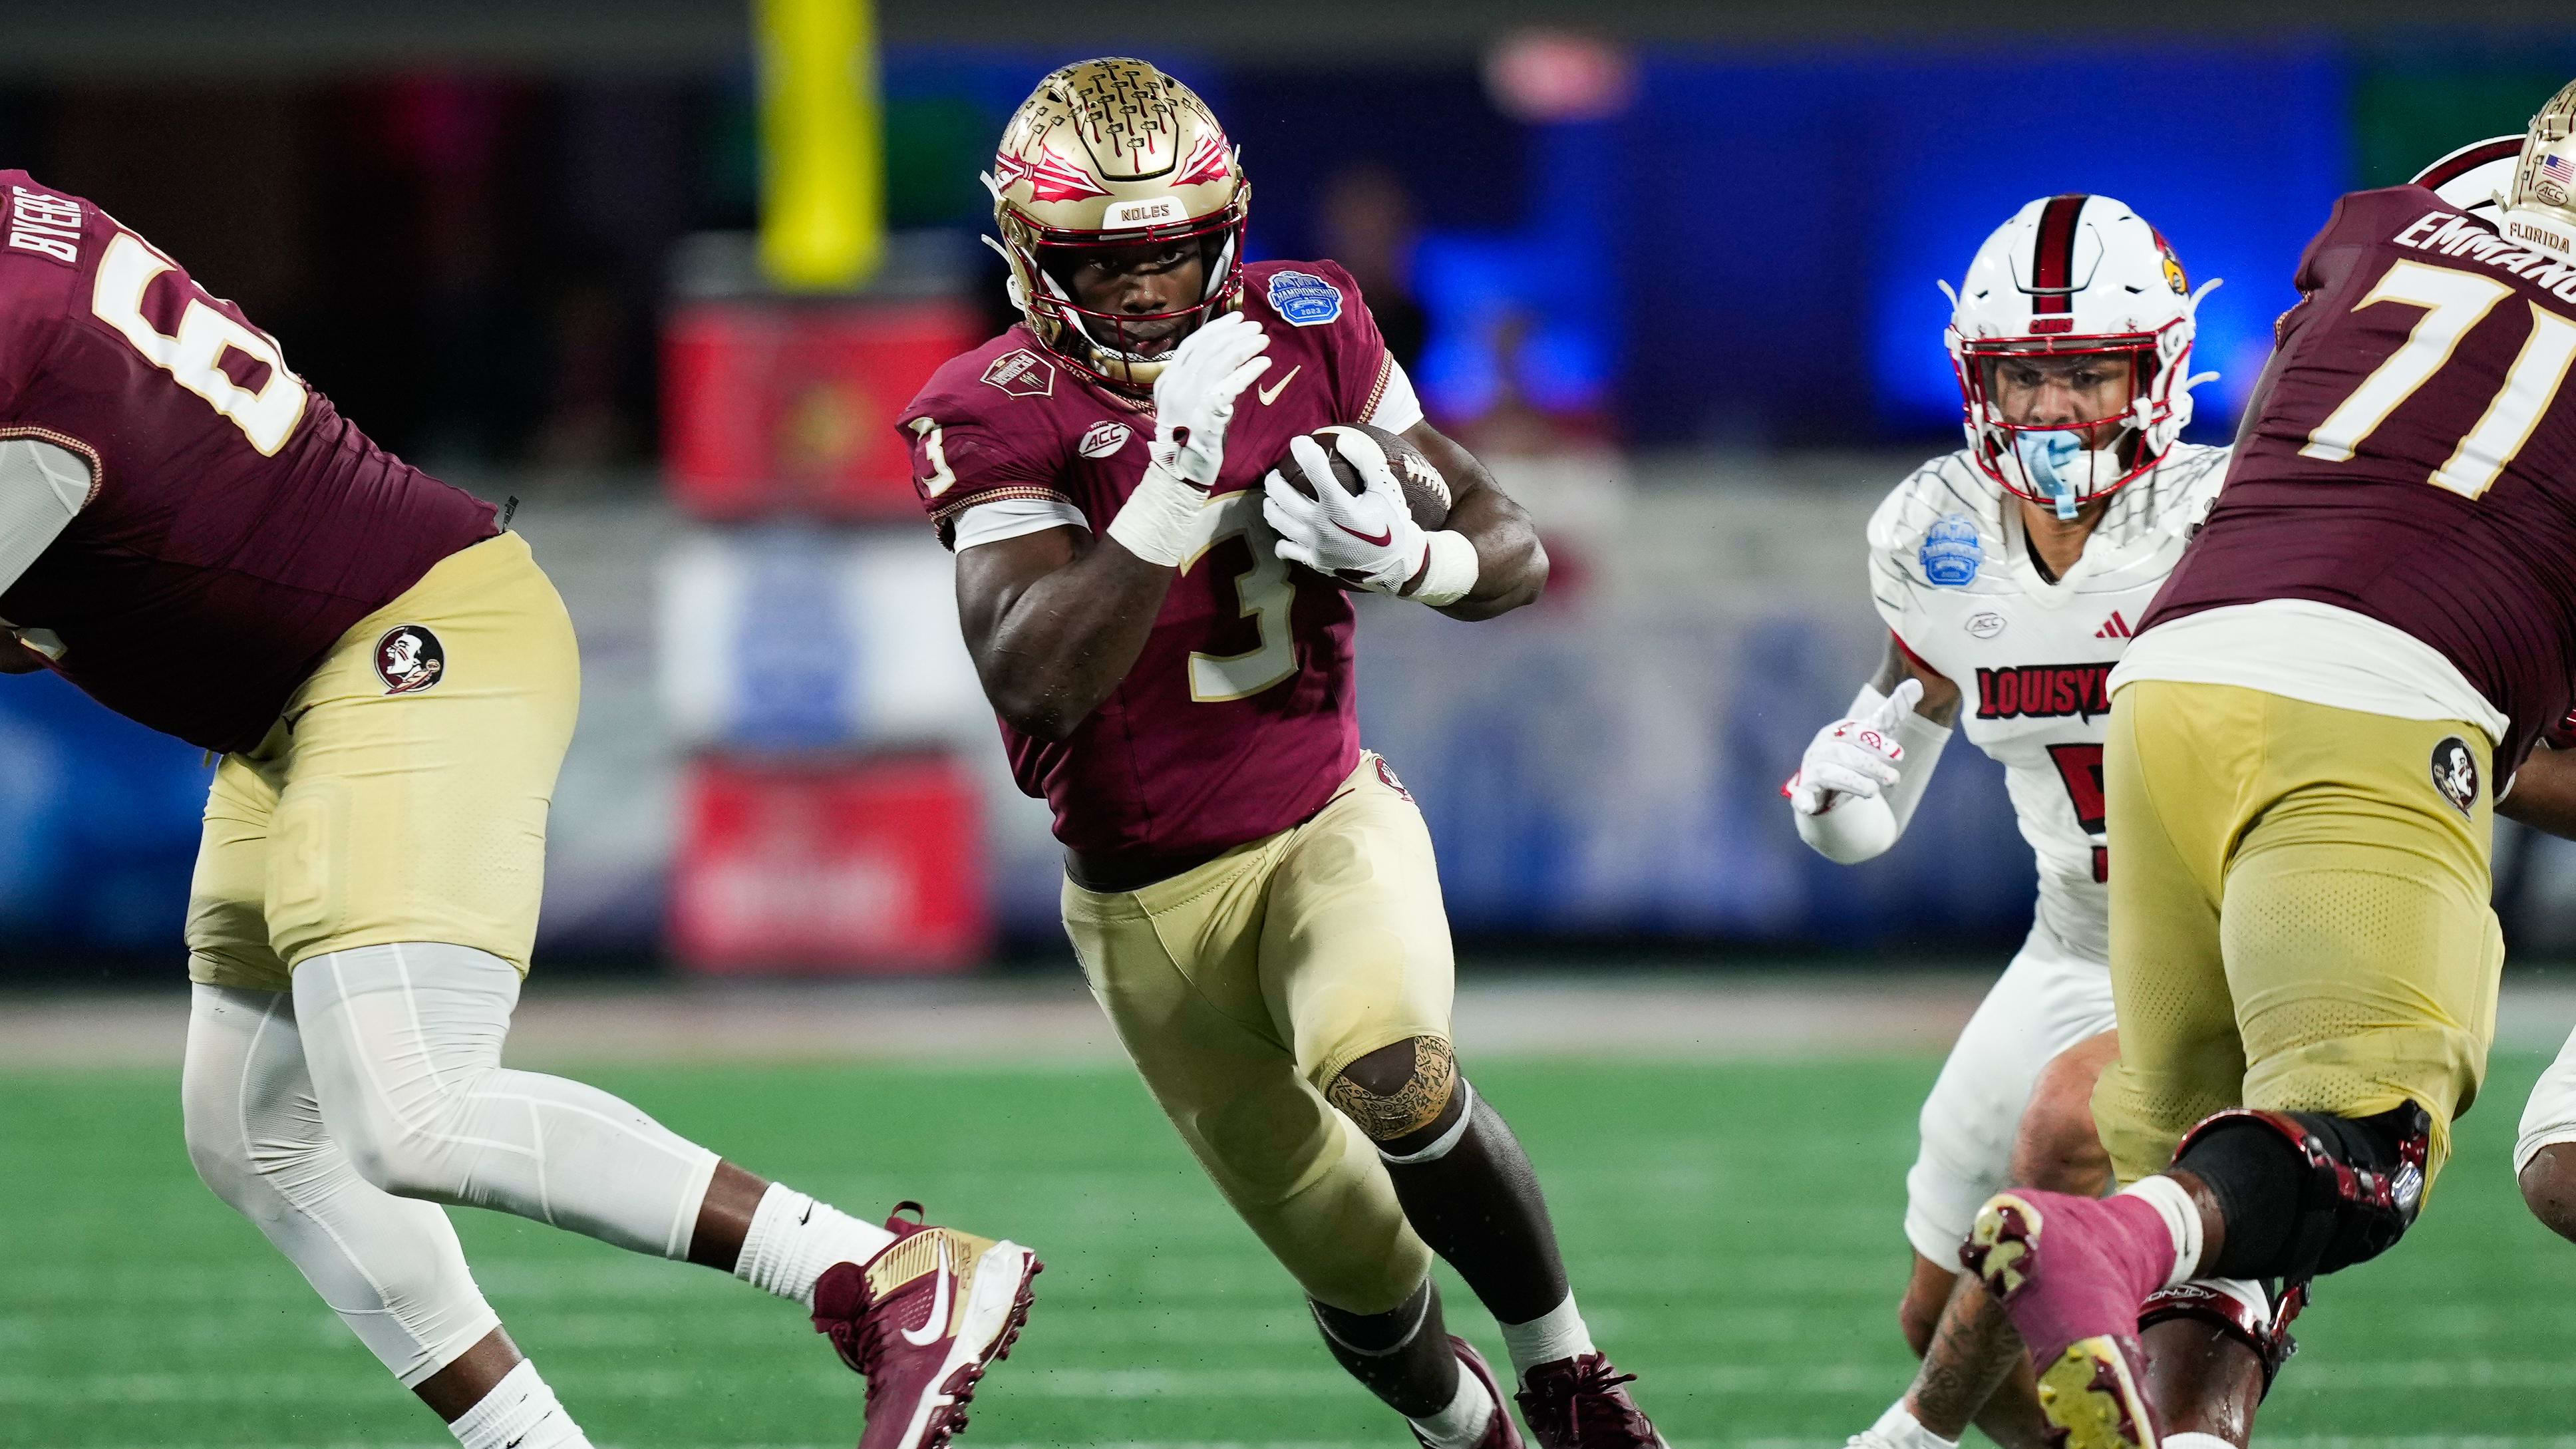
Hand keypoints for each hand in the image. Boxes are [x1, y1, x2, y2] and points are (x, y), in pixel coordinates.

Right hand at [1147, 311, 1271, 489]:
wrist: (1179, 474)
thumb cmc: (1188, 439)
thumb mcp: (1185, 403)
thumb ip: (1198, 381)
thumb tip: (1227, 358)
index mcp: (1167, 380)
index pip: (1193, 343)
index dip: (1217, 328)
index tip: (1237, 318)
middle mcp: (1174, 386)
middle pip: (1208, 348)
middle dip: (1235, 333)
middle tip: (1256, 327)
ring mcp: (1188, 400)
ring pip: (1219, 361)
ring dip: (1244, 347)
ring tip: (1263, 341)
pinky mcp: (1205, 415)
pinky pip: (1229, 385)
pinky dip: (1248, 371)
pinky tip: (1263, 363)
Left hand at [1261, 430, 1428, 594]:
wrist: (1397, 562)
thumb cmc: (1391, 522)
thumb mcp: (1386, 489)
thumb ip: (1366, 462)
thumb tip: (1343, 440)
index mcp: (1340, 506)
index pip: (1314, 470)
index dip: (1303, 450)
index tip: (1299, 442)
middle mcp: (1322, 525)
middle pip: (1282, 496)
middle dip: (1274, 480)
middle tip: (1277, 474)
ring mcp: (1315, 545)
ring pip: (1278, 521)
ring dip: (1270, 505)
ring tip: (1273, 498)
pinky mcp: (1314, 561)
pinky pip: (1286, 549)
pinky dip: (1281, 539)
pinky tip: (1285, 531)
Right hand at [1785, 679, 1923, 814]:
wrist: (1824, 786)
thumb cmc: (1851, 757)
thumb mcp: (1871, 737)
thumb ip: (1892, 713)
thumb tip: (1917, 683)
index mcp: (1838, 731)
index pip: (1856, 732)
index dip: (1877, 743)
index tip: (1899, 754)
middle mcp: (1822, 747)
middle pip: (1846, 753)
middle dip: (1872, 765)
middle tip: (1895, 779)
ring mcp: (1811, 768)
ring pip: (1831, 773)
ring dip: (1853, 782)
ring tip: (1874, 791)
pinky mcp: (1803, 790)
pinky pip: (1801, 795)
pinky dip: (1803, 800)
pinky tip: (1807, 807)